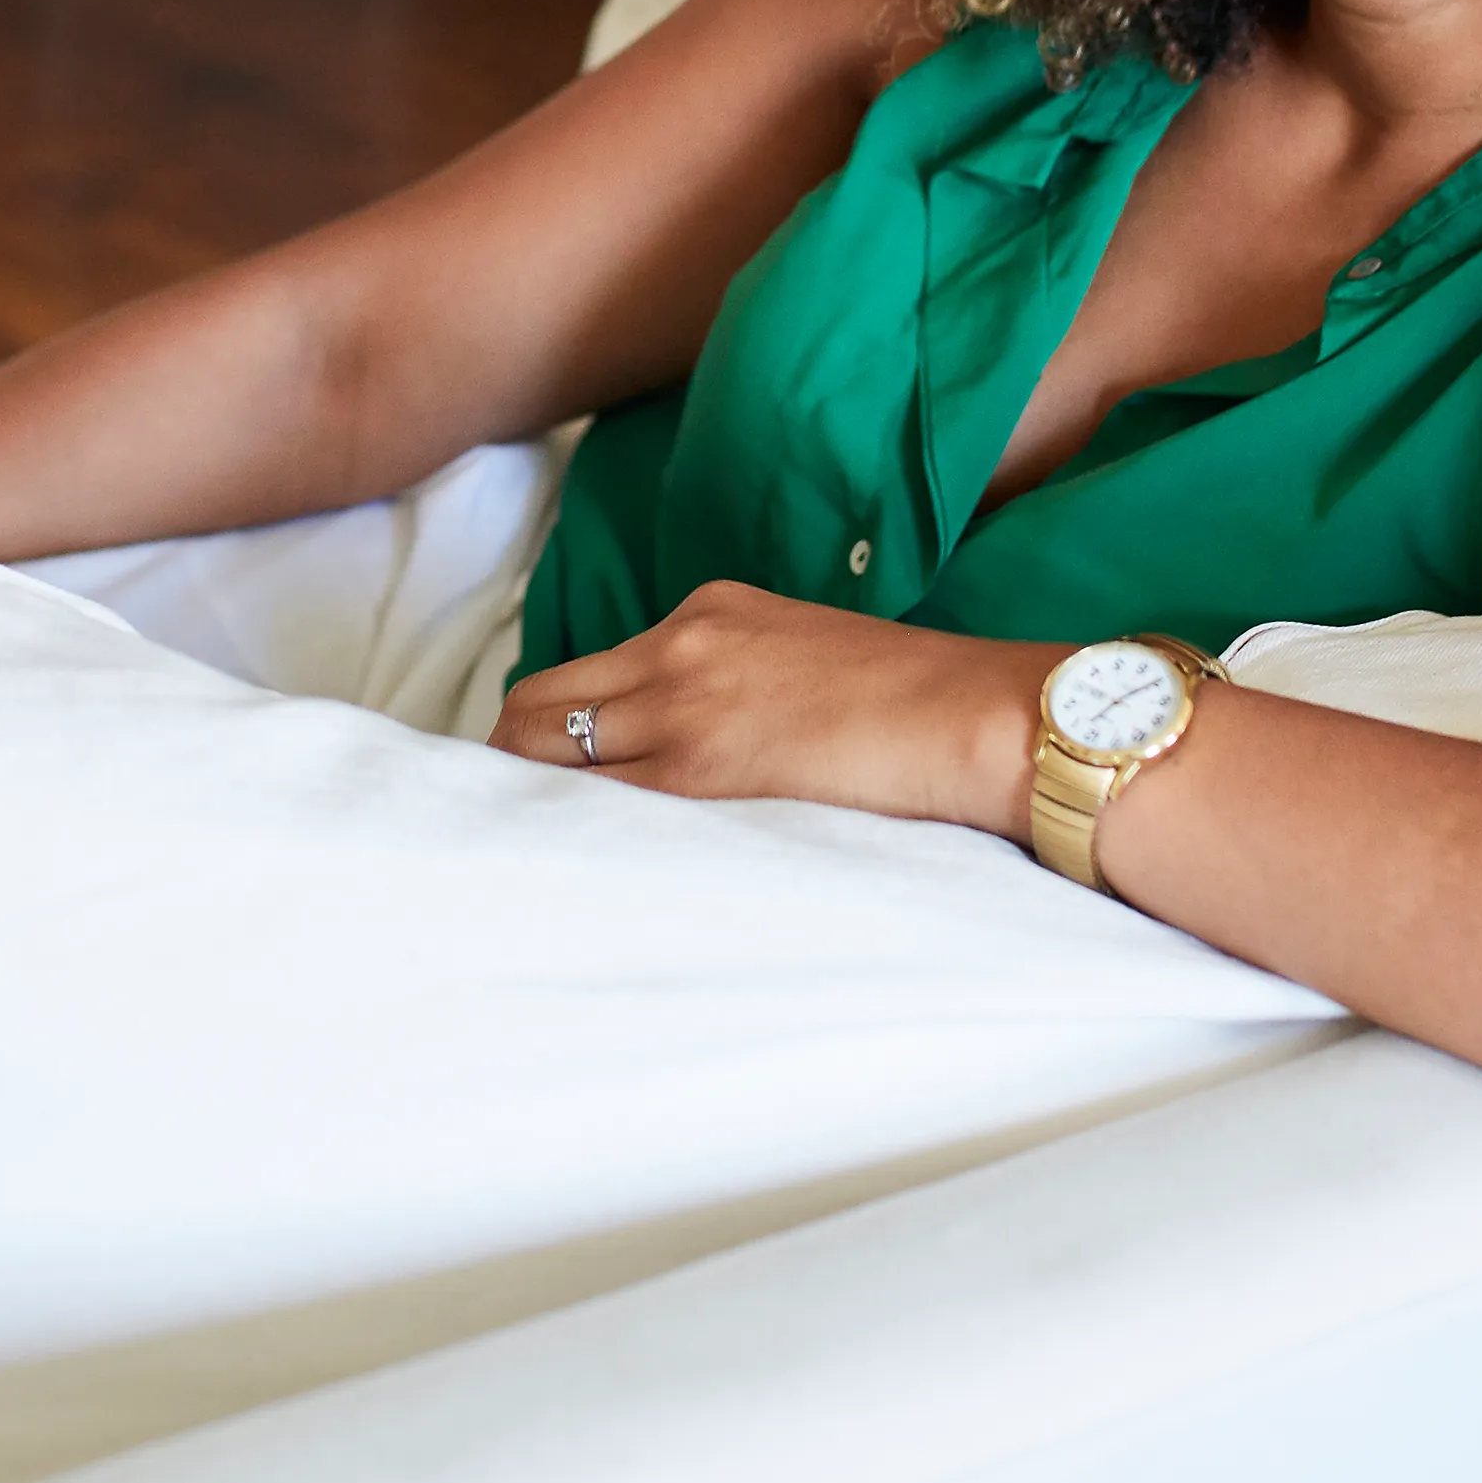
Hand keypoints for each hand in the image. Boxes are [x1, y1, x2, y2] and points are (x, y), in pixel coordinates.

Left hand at [492, 580, 1048, 833]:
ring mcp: (682, 703)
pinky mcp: (699, 767)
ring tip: (528, 863)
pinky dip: (569, 831)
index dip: (545, 735)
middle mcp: (678, 645)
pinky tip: (564, 871)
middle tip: (509, 830)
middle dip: (510, 769)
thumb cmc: (917, 704)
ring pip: (547, 756)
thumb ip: (738, 683)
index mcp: (706, 611)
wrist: (973, 714)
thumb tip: (699, 745)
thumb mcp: (807, 659)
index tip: (537, 781)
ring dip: (529, 805)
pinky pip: (597, 802)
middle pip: (537, 710)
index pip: (582, 675)